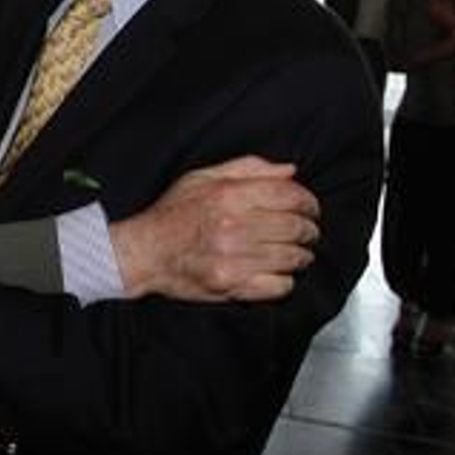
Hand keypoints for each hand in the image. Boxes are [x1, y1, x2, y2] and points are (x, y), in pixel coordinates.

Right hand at [111, 156, 318, 301]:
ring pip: (293, 257)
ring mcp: (233, 258)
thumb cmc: (172, 215)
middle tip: (306, 232)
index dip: (308, 203)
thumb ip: (247, 168)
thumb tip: (289, 171)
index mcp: (228, 195)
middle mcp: (233, 226)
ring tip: (294, 253)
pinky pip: (280, 285)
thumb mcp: (202, 178)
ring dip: (300, 256)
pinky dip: (285, 280)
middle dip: (308, 230)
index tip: (310, 209)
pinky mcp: (231, 285)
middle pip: (296, 227)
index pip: (290, 196)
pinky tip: (276, 272)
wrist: (144, 253)